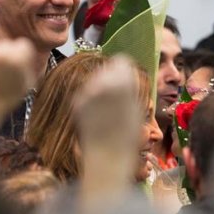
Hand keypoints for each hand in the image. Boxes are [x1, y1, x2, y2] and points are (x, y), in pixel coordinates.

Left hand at [0, 39, 34, 129]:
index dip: (21, 55)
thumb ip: (28, 66)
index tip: (18, 63)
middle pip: (7, 45)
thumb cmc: (3, 101)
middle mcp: (0, 53)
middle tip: (2, 71)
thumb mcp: (26, 85)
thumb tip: (26, 56)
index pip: (23, 45)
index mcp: (17, 60)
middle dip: (6, 55)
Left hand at [74, 55, 140, 213]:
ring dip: (98, 87)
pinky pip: (84, 93)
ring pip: (93, 80)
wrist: (108, 153)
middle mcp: (104, 80)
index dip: (123, 70)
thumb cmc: (128, 134)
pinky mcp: (77, 100)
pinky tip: (94, 114)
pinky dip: (88, 100)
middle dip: (109, 77)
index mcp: (123, 80)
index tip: (124, 78)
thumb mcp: (136, 106)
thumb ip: (129, 86)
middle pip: (106, 68)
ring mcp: (88, 90)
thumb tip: (124, 76)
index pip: (121, 60)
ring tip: (104, 108)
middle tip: (114, 95)